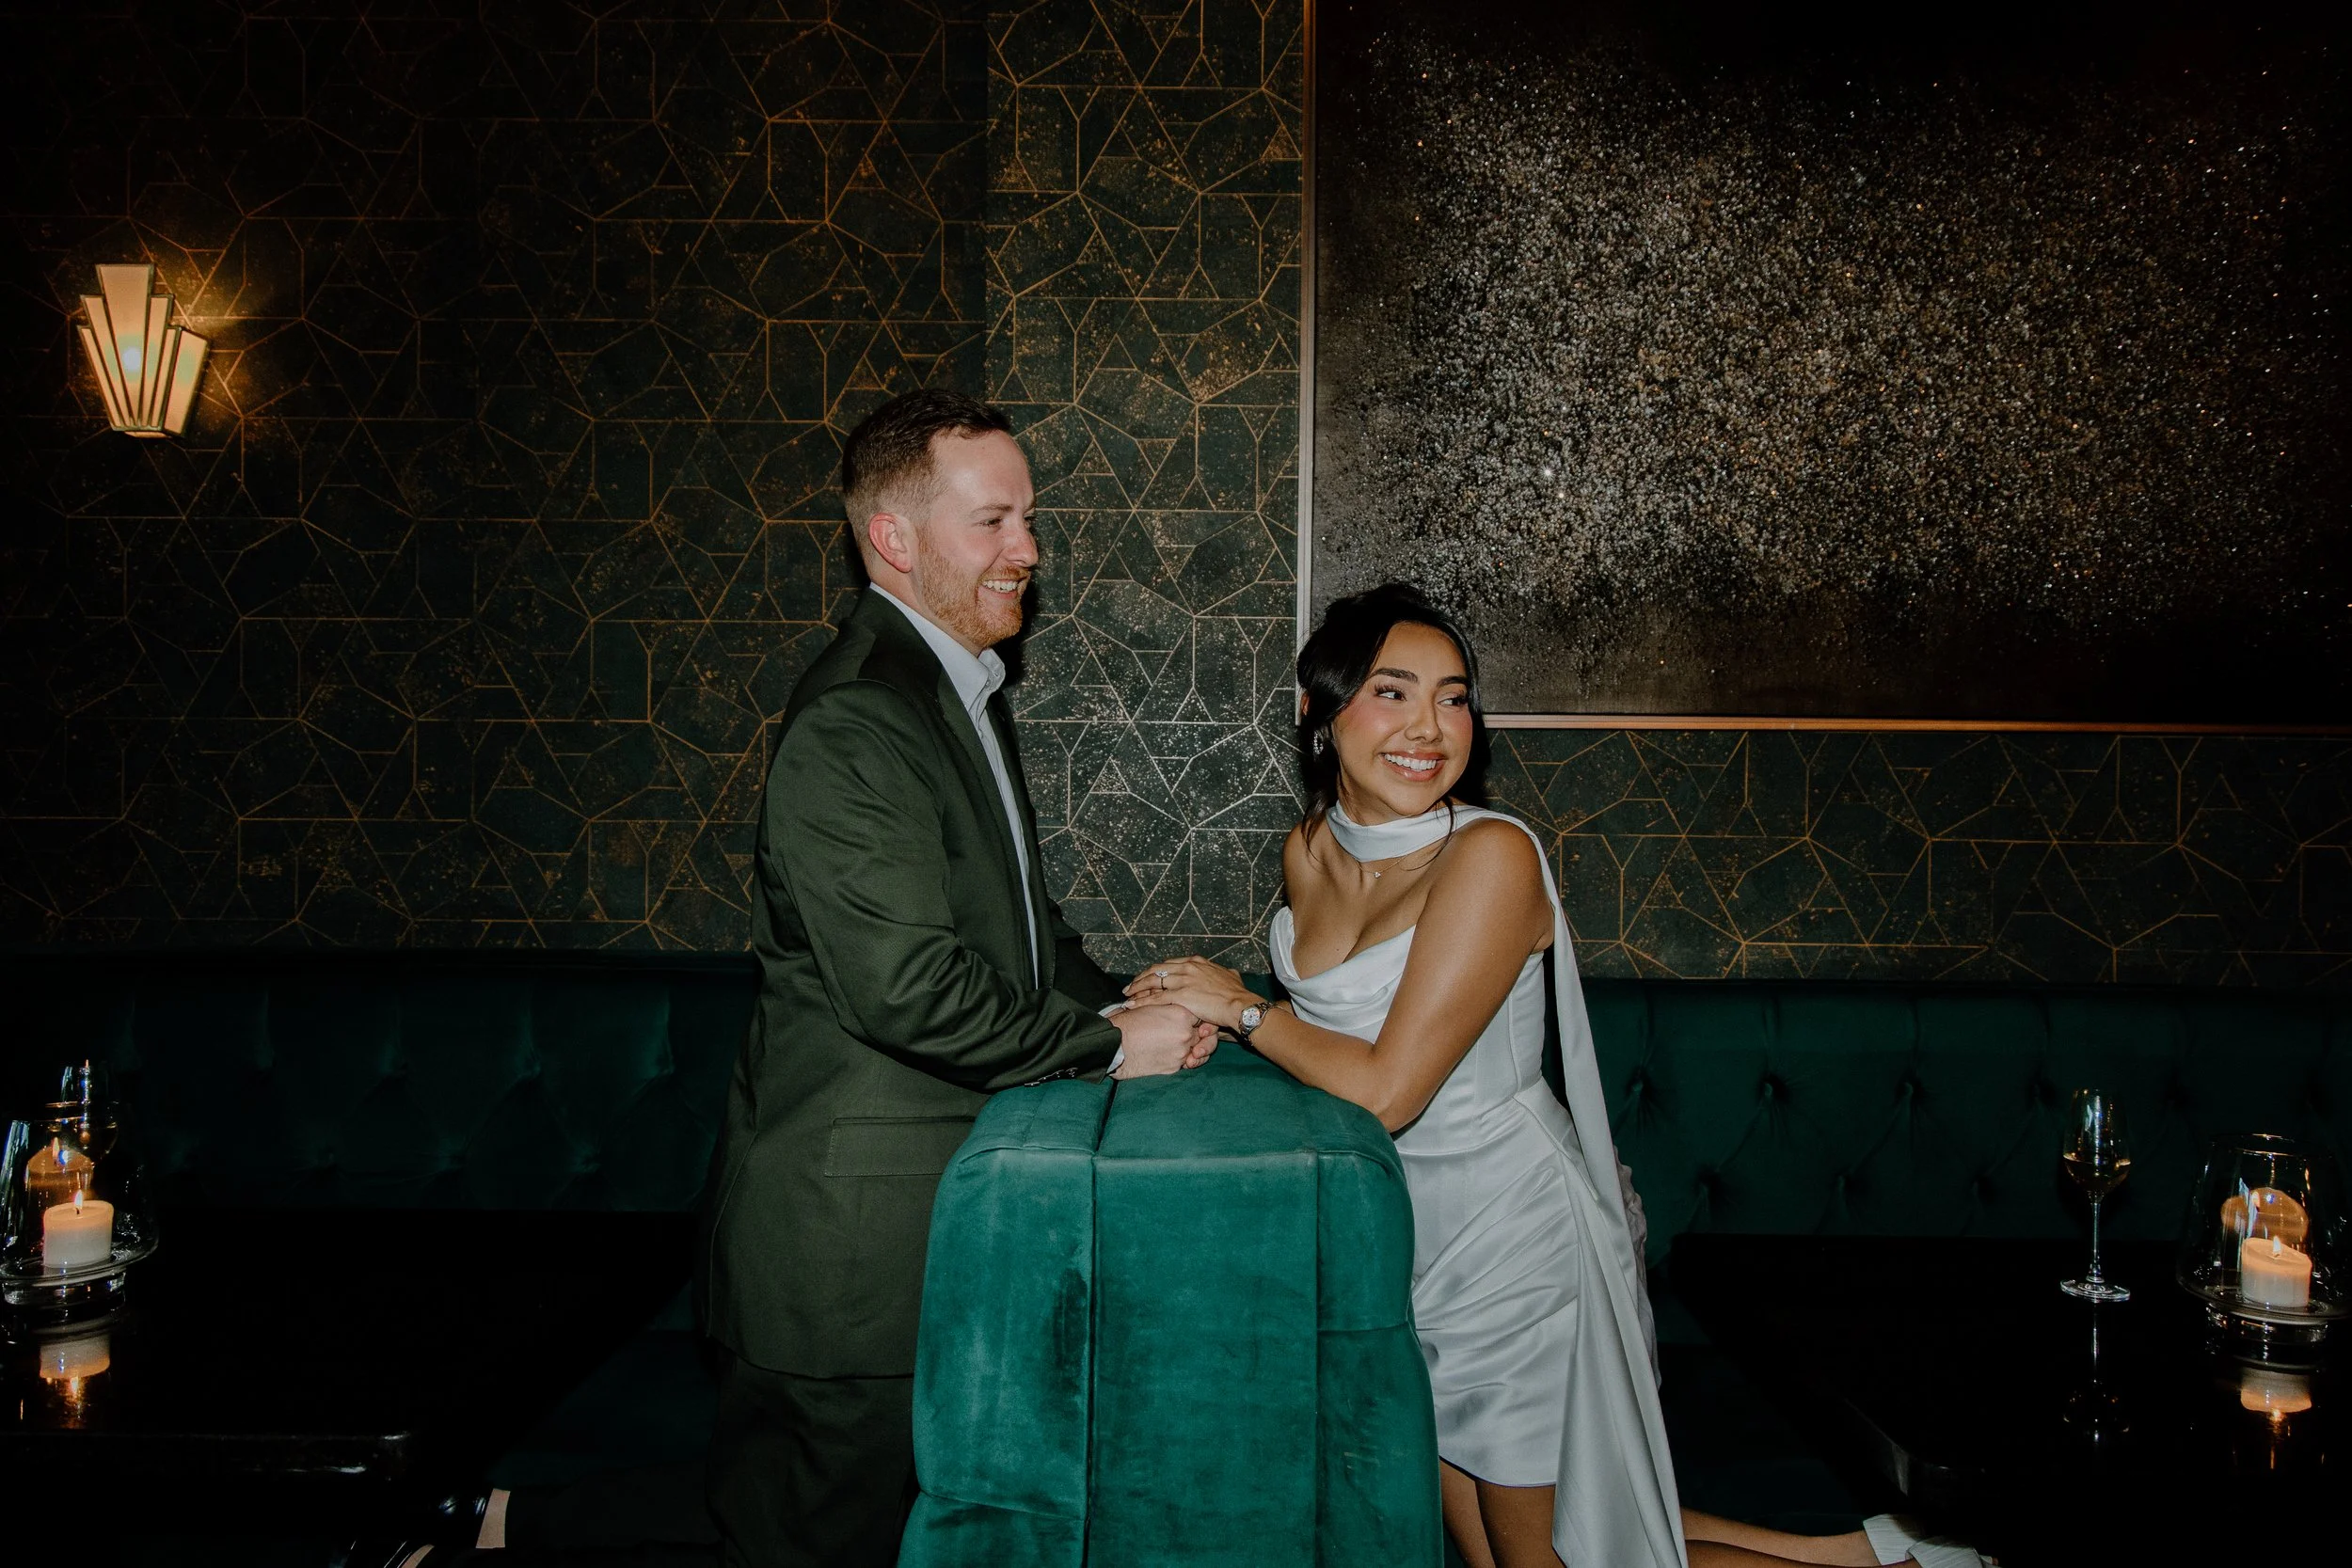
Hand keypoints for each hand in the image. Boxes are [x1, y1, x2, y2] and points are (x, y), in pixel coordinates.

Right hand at [1110, 1003, 1218, 1077]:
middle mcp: (1186, 1033)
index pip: (1202, 1014)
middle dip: (1204, 1033)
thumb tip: (1181, 1005)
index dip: (1201, 1016)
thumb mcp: (1153, 1006)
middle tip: (1202, 1033)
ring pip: (1200, 1049)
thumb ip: (1172, 1006)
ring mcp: (1182, 1051)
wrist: (1114, 1044)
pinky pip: (1188, 1062)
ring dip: (1197, 1048)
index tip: (1199, 1018)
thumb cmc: (1129, 1022)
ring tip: (1190, 1046)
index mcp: (1182, 1013)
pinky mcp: (1175, 1066)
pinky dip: (1186, 1059)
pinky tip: (1179, 1055)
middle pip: (1206, 1033)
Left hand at [1124, 957, 1258, 1033]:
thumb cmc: (1237, 994)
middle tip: (1132, 985)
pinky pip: (1155, 998)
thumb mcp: (1231, 977)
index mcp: (1196, 962)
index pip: (1169, 964)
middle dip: (1142, 978)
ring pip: (1152, 982)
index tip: (1148, 977)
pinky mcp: (1180, 995)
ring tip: (1127, 994)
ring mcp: (1183, 980)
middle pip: (1156, 970)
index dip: (1156, 971)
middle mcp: (1187, 967)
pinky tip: (1132, 1005)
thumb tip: (1229, 973)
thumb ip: (1224, 974)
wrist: (1240, 1004)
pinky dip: (1141, 1001)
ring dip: (1137, 988)